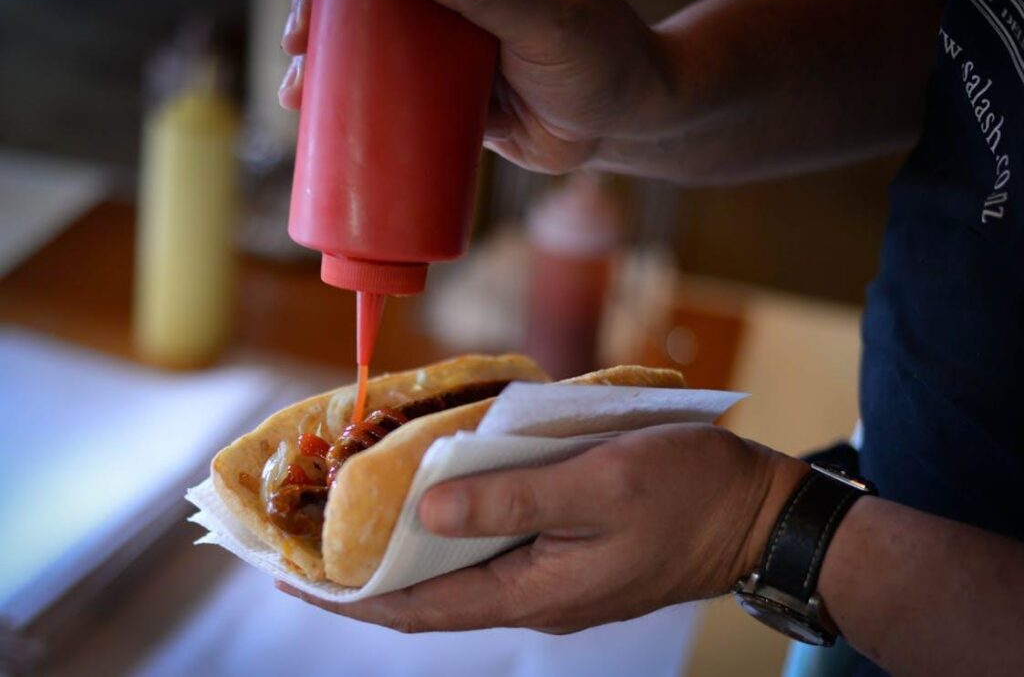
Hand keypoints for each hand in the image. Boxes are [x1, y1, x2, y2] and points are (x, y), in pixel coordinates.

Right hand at [278, 0, 676, 173]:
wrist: (627, 123)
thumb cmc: (600, 58)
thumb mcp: (544, 20)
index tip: (314, 9)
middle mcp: (451, 5)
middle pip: (365, 11)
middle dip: (318, 26)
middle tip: (296, 53)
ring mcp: (446, 56)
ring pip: (369, 57)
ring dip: (323, 73)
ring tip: (296, 98)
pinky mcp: (449, 104)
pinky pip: (393, 105)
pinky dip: (355, 115)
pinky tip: (322, 127)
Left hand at [278, 423, 808, 632]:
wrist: (758, 513)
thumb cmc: (687, 492)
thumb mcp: (598, 485)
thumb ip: (511, 498)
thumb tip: (427, 509)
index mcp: (536, 589)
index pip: (420, 608)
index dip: (351, 598)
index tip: (293, 582)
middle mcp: (536, 594)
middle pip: (432, 596)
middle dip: (366, 578)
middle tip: (310, 547)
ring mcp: (555, 578)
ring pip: (461, 574)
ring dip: (406, 555)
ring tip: (358, 524)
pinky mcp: (572, 555)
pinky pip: (495, 552)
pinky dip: (454, 532)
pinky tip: (439, 501)